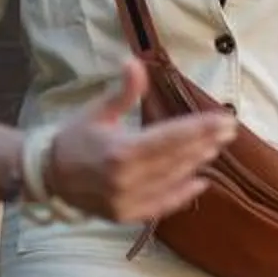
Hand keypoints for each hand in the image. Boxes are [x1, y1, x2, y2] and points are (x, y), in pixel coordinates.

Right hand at [37, 60, 237, 223]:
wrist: (47, 175)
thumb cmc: (74, 138)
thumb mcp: (97, 111)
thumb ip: (123, 91)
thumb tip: (134, 62)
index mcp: (120, 150)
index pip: (171, 138)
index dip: (200, 128)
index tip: (224, 120)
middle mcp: (126, 178)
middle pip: (177, 158)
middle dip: (206, 142)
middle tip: (229, 130)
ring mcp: (126, 200)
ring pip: (172, 180)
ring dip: (197, 163)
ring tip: (216, 147)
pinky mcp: (125, 215)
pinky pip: (161, 205)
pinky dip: (183, 194)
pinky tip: (201, 182)